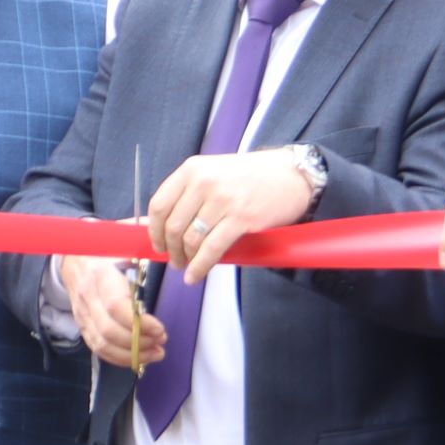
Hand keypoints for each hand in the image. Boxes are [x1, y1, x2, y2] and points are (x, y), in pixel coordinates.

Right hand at [58, 254, 163, 371]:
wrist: (75, 259)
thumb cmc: (108, 254)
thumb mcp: (125, 249)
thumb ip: (145, 259)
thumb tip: (172, 264)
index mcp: (101, 275)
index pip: (116, 307)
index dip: (140, 323)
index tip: (160, 329)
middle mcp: (88, 296)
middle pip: (109, 331)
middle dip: (139, 342)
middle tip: (161, 341)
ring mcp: (82, 313)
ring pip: (103, 344)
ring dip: (132, 355)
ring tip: (155, 352)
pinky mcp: (82, 325)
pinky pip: (98, 349)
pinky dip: (119, 358)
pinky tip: (139, 357)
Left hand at [147, 149, 315, 283]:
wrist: (291, 176)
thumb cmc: (252, 176)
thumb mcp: (214, 172)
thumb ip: (188, 193)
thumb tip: (158, 224)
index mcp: (193, 169)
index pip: (159, 204)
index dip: (153, 230)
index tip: (157, 244)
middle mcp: (204, 183)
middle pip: (173, 226)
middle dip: (170, 250)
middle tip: (174, 260)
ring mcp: (223, 201)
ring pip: (191, 240)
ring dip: (185, 260)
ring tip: (187, 267)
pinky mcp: (241, 219)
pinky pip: (212, 249)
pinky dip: (200, 267)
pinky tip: (195, 275)